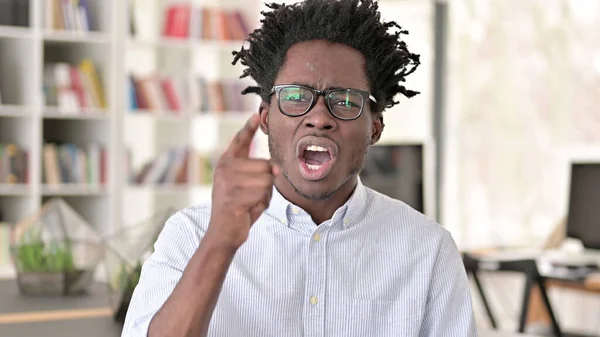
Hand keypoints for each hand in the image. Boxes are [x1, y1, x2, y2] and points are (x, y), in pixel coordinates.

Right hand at [207, 114, 278, 248]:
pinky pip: (262, 193)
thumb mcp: (249, 186)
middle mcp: (224, 168)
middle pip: (265, 165)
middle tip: (251, 196)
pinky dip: (261, 204)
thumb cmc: (239, 207)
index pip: (240, 141)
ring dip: (264, 195)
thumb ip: (261, 173)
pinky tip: (248, 210)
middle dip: (266, 183)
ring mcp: (227, 181)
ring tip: (249, 203)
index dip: (249, 128)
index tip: (256, 115)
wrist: (223, 232)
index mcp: (227, 163)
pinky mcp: (233, 196)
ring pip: (266, 179)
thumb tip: (275, 167)